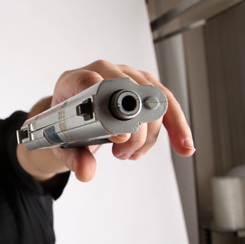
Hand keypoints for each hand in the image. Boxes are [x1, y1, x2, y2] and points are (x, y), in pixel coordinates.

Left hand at [51, 60, 195, 181]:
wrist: (72, 121)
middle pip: (128, 93)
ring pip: (150, 100)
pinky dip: (176, 126)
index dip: (106, 107)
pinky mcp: (142, 86)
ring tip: (131, 154)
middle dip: (133, 129)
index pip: (89, 81)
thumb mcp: (61, 145)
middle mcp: (101, 72)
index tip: (117, 135)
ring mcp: (124, 76)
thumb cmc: (65, 125)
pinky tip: (183, 146)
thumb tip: (86, 171)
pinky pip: (165, 103)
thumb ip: (72, 158)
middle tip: (122, 153)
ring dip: (149, 134)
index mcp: (72, 81)